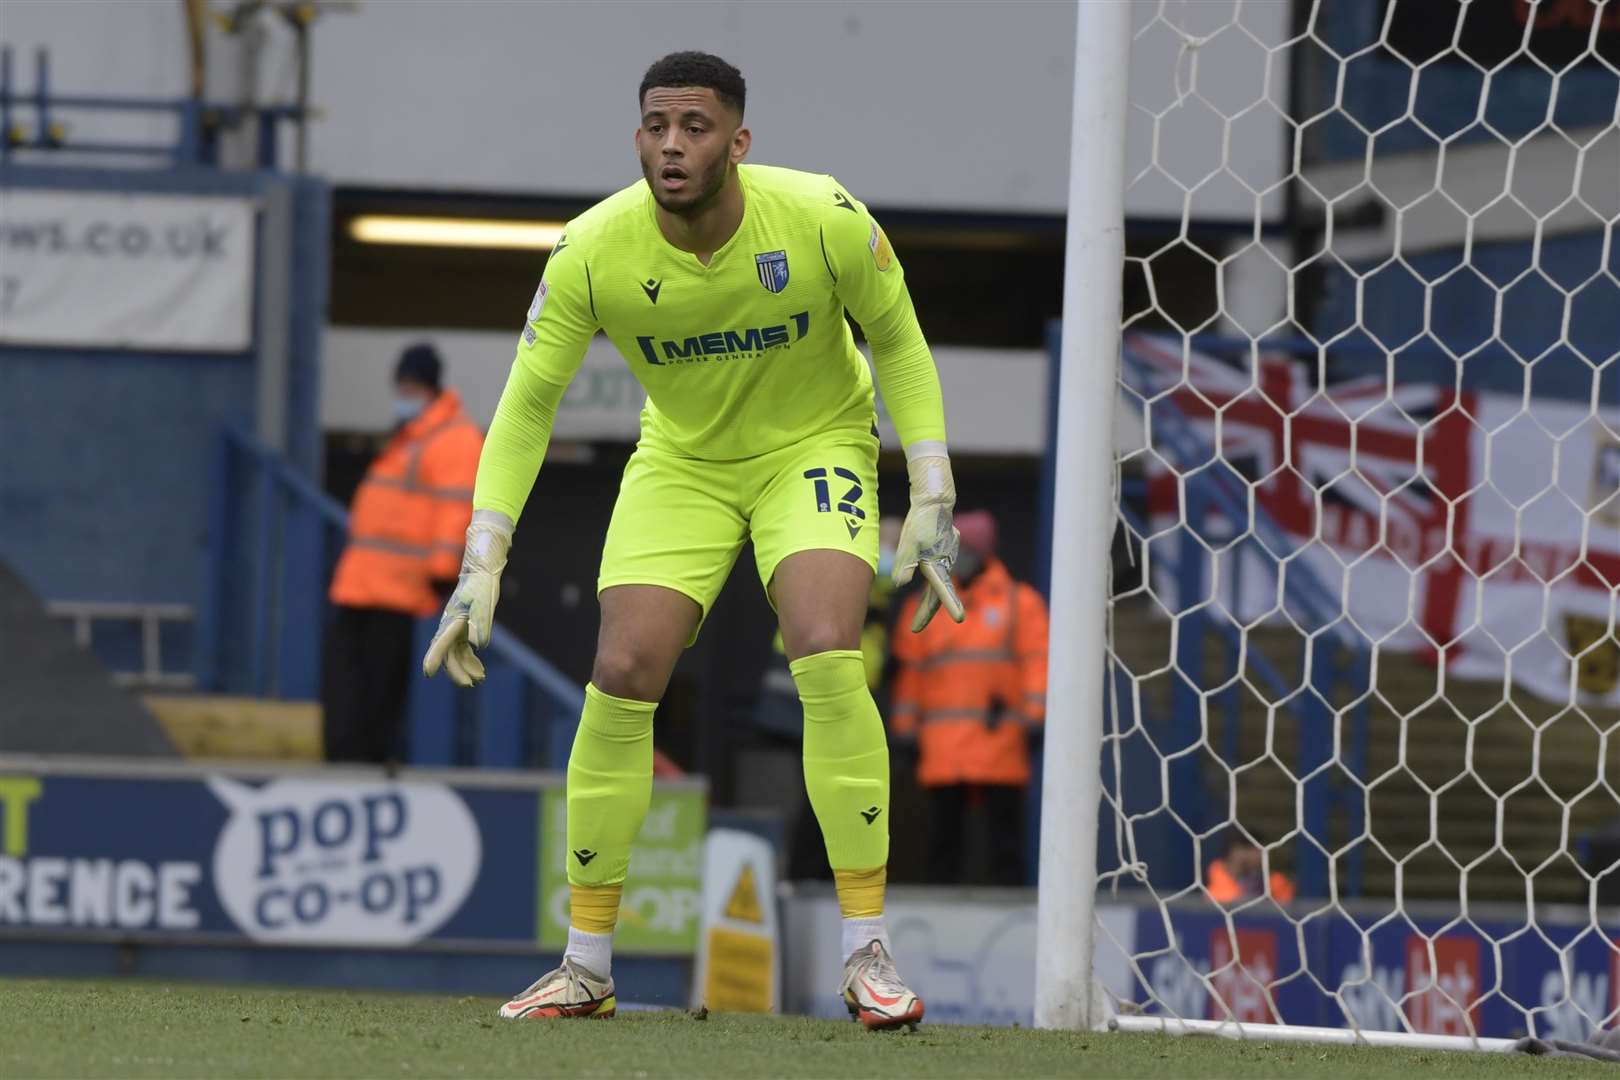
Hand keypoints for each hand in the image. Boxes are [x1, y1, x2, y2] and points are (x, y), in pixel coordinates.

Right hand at [422, 510, 513, 686]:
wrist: (481, 566)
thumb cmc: (482, 581)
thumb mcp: (485, 600)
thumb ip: (482, 621)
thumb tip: (480, 644)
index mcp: (453, 618)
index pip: (442, 642)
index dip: (435, 658)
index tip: (429, 673)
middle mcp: (450, 624)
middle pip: (449, 653)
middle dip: (458, 670)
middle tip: (471, 684)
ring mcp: (456, 626)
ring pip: (456, 653)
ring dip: (466, 667)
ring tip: (479, 679)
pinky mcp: (463, 626)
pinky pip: (463, 648)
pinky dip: (471, 660)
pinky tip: (480, 670)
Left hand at [893, 446, 965, 631]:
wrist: (935, 501)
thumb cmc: (921, 522)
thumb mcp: (908, 543)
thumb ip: (905, 564)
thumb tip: (899, 583)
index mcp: (938, 565)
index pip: (941, 592)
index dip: (942, 609)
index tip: (952, 621)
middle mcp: (946, 565)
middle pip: (938, 594)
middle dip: (926, 612)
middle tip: (915, 627)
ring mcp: (948, 559)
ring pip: (939, 585)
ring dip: (930, 600)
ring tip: (919, 616)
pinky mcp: (946, 553)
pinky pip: (940, 574)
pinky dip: (934, 585)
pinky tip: (928, 587)